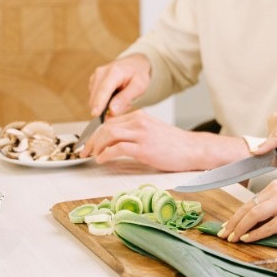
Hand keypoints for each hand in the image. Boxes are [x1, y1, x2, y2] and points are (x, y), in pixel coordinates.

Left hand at [77, 109, 248, 171]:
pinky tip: (102, 160)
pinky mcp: (143, 148)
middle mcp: (139, 122)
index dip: (95, 133)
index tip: (89, 144)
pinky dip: (106, 154)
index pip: (110, 122)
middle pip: (105, 127)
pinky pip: (117, 148)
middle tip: (84, 151)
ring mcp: (141, 134)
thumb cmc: (174, 144)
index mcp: (140, 116)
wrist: (193, 149)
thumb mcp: (152, 131)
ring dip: (96, 146)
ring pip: (109, 135)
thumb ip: (135, 132)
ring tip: (91, 156)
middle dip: (91, 140)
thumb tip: (114, 141)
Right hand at [88, 54, 151, 117]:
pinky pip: (95, 97)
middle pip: (96, 96)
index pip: (103, 90)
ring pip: (94, 99)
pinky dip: (103, 102)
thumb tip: (111, 111)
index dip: (99, 103)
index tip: (95, 115)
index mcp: (114, 72)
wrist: (134, 63)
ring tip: (121, 99)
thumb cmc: (138, 74)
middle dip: (105, 108)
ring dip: (105, 105)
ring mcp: (95, 77)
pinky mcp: (92, 82)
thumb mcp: (139, 86)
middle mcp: (100, 73)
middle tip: (123, 107)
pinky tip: (115, 97)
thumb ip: (125, 99)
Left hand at [218, 180, 276, 241]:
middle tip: (223, 234)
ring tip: (232, 239)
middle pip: (249, 207)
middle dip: (234, 222)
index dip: (236, 215)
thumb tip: (248, 221)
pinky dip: (255, 234)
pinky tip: (247, 239)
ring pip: (255, 215)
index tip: (227, 226)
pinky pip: (268, 227)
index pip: (251, 201)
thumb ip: (271, 206)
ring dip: (240, 229)